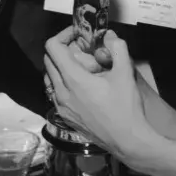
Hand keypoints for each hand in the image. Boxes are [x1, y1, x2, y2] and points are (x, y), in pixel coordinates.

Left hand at [44, 28, 154, 159]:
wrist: (127, 140)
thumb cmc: (126, 107)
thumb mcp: (126, 73)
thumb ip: (118, 48)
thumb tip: (109, 36)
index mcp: (73, 79)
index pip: (52, 47)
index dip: (63, 34)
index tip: (79, 34)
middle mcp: (61, 93)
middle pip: (49, 61)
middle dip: (63, 49)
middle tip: (82, 48)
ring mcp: (61, 107)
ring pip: (49, 78)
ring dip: (60, 67)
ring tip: (81, 67)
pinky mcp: (64, 118)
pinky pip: (54, 93)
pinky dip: (62, 83)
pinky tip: (81, 86)